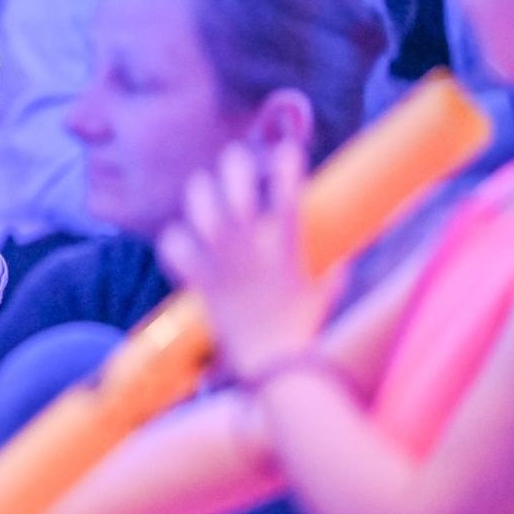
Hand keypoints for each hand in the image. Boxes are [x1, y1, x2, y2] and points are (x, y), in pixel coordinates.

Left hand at [156, 141, 334, 378]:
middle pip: (237, 189)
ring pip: (201, 210)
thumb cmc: (304, 327)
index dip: (287, 163)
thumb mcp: (327, 288)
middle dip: (234, 166)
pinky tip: (180, 238)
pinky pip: (174, 247)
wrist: (273, 364)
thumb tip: (339, 250)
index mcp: (287, 247)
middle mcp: (253, 248)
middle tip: (234, 159)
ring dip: (200, 193)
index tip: (285, 149)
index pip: (289, 191)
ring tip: (203, 187)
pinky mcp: (200, 280)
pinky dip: (173, 240)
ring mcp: (223, 262)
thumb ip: (331, 261)